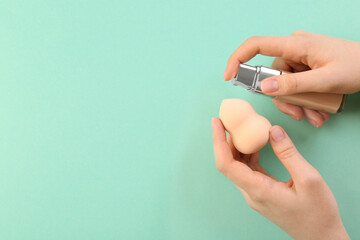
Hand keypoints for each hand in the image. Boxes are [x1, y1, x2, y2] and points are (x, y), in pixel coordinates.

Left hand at [211, 118, 349, 239]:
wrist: (321, 236)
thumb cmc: (318, 213)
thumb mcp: (309, 179)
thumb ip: (288, 153)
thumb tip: (272, 130)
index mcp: (258, 190)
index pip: (226, 164)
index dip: (218, 142)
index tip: (217, 123)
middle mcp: (251, 193)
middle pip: (229, 163)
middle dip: (225, 140)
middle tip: (228, 120)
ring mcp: (255, 194)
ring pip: (238, 167)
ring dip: (237, 147)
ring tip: (241, 128)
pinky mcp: (261, 193)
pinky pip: (248, 171)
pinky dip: (249, 155)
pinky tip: (256, 144)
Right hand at [224, 31, 359, 126]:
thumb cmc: (358, 65)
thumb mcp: (325, 79)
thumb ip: (293, 84)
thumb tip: (264, 88)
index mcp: (295, 45)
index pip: (256, 45)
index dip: (237, 59)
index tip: (228, 77)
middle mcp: (294, 49)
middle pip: (273, 77)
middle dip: (286, 100)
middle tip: (301, 116)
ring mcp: (300, 57)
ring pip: (285, 85)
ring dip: (298, 104)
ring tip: (316, 117)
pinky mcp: (306, 65)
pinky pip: (295, 84)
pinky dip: (304, 99)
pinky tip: (318, 110)